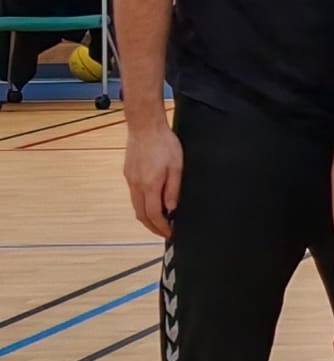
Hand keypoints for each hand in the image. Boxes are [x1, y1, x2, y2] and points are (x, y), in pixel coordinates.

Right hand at [123, 122, 182, 237]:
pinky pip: (134, 196)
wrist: (145, 127)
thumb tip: (171, 209)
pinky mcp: (128, 174)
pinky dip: (142, 205)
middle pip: (141, 214)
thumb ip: (173, 190)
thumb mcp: (176, 167)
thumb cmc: (164, 143)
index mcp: (150, 185)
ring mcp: (130, 180)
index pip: (153, 214)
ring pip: (135, 206)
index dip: (161, 227)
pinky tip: (152, 203)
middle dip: (152, 227)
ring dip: (146, 217)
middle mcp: (136, 185)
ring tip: (160, 221)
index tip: (169, 233)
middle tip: (164, 232)